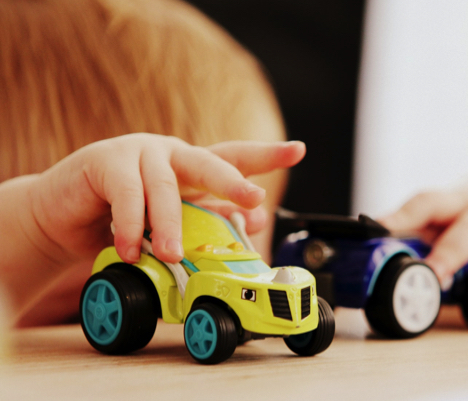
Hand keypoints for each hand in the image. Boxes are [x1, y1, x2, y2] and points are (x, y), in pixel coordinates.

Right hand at [31, 133, 304, 265]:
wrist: (62, 219)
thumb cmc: (122, 221)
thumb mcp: (169, 224)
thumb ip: (205, 219)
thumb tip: (252, 221)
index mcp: (190, 167)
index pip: (233, 157)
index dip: (266, 154)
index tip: (299, 150)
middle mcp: (170, 154)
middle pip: (209, 162)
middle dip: (233, 181)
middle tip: (253, 198)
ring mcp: (138, 153)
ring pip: (166, 188)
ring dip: (172, 225)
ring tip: (174, 254)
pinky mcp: (104, 161)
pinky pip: (126, 195)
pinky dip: (132, 225)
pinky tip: (132, 249)